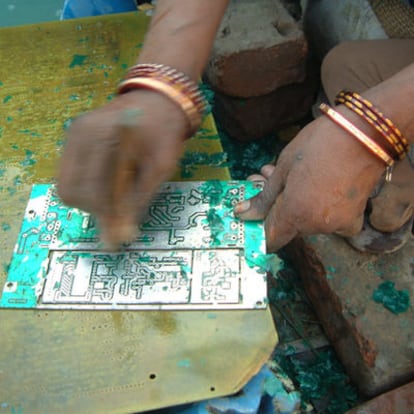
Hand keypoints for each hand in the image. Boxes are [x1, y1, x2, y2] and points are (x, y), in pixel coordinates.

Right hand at [58, 89, 187, 246]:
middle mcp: (79, 133)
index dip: (104, 214)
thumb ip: (140, 197)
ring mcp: (72, 134)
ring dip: (88, 200)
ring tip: (114, 199)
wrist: (158, 101)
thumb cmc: (165, 132)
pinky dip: (85, 188)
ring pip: (66, 185)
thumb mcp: (161, 166)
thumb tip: (124, 232)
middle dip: (93, 209)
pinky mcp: (73, 139)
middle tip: (117, 215)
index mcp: (103, 135)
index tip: (118, 231)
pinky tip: (106, 185)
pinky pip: (69, 175)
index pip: (91, 187)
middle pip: (70, 190)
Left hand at [234, 115, 385, 250]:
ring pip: (306, 222)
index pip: (271, 239)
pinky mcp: (353, 220)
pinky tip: (315, 185)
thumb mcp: (283, 167)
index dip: (260, 231)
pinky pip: (327, 221)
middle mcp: (315, 226)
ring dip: (294, 203)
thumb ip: (264, 197)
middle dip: (276, 206)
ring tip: (290, 174)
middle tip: (267, 179)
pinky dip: (319, 207)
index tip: (254, 218)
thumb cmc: (318, 144)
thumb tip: (242, 213)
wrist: (365, 134)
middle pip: (288, 226)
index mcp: (295, 213)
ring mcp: (336, 225)